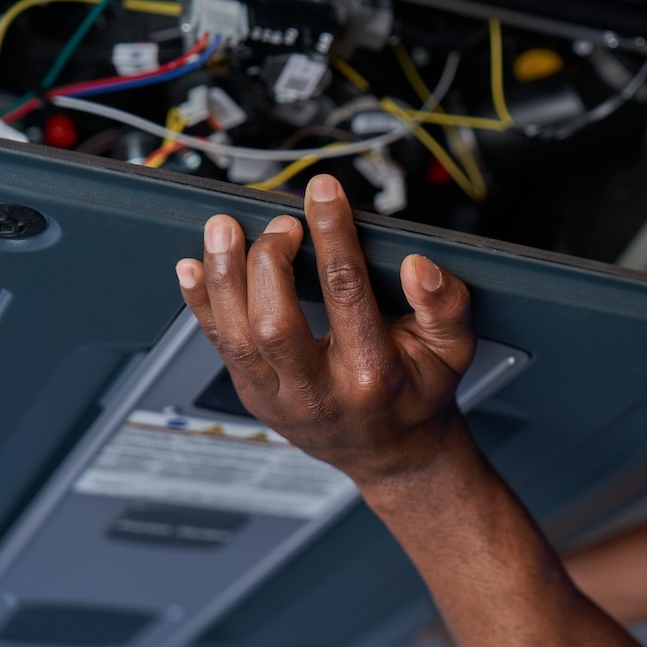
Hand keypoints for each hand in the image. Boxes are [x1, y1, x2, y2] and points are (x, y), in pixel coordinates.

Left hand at [174, 174, 475, 487]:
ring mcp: (279, 398)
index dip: (332, 235)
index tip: (323, 193)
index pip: (346, 293)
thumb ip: (446, 305)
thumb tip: (419, 267)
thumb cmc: (419, 394)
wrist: (393, 453)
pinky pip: (218, 346)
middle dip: (269, 261)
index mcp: (372, 376)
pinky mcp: (255, 395)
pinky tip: (193, 266)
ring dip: (223, 276)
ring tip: (224, 228)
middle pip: (275, 323)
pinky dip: (200, 302)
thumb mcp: (454, 351)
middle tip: (282, 223)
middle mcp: (320, 393)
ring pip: (235, 336)